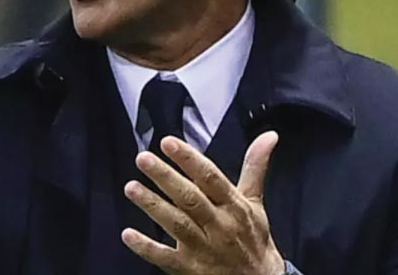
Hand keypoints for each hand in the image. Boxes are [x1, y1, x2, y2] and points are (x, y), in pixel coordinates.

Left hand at [122, 132, 284, 274]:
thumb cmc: (254, 238)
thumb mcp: (255, 202)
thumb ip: (255, 167)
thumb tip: (269, 135)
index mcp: (234, 206)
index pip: (210, 178)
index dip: (189, 160)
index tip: (168, 142)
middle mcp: (220, 226)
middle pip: (190, 199)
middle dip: (166, 177)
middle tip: (143, 158)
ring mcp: (204, 249)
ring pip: (176, 224)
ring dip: (152, 205)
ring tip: (131, 187)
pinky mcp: (190, 269)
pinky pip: (165, 258)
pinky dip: (146, 248)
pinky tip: (128, 234)